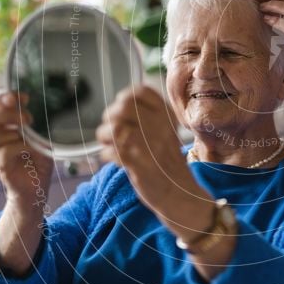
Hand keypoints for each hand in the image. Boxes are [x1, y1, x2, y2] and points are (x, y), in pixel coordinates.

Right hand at [0, 89, 53, 212]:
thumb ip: (29, 116)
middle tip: (28, 118)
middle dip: (5, 112)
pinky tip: (32, 149)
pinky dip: (21, 147)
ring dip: (15, 131)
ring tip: (32, 137)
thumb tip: (28, 100)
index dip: (0, 95)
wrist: (36, 184)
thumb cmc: (36, 154)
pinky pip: (4, 151)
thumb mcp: (36, 130)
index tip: (23, 98)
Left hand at [95, 85, 209, 218]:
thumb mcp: (164, 131)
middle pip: (123, 107)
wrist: (179, 192)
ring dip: (104, 137)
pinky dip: (107, 154)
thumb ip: (145, 116)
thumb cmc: (165, 161)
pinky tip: (114, 159)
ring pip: (114, 128)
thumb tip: (115, 108)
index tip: (122, 112)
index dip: (124, 98)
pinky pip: (111, 151)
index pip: (140, 91)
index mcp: (166, 115)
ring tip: (109, 145)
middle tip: (110, 130)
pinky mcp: (139, 164)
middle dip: (109, 117)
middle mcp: (160, 126)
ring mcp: (150, 144)